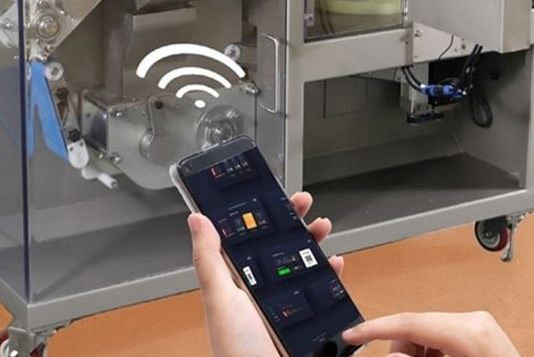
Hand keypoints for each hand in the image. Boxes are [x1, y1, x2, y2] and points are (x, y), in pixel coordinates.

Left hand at [188, 191, 342, 356]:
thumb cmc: (236, 352)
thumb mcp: (220, 301)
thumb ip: (209, 260)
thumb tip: (197, 218)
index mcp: (236, 282)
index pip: (248, 238)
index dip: (260, 215)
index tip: (271, 193)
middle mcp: (260, 291)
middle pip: (279, 247)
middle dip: (293, 222)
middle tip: (305, 203)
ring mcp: (285, 306)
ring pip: (302, 266)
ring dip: (314, 243)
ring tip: (324, 227)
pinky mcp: (306, 322)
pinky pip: (322, 294)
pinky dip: (331, 277)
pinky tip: (336, 265)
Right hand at [342, 311, 521, 356]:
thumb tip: (393, 354)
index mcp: (468, 332)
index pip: (409, 322)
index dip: (376, 329)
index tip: (352, 335)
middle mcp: (474, 320)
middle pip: (416, 326)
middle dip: (401, 348)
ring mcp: (479, 324)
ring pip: (426, 331)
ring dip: (417, 352)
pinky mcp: (481, 331)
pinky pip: (442, 336)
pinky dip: (431, 352)